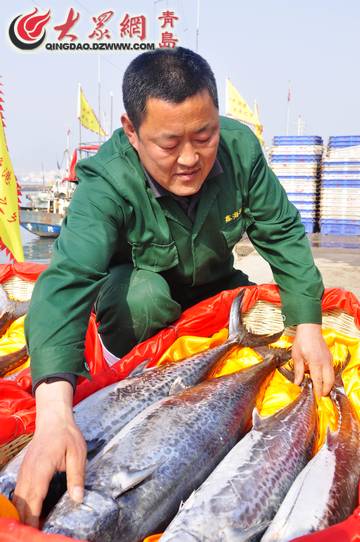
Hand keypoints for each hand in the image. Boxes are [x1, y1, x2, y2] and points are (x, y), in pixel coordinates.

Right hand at [13, 381, 86, 526]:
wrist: (54, 419)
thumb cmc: (67, 435)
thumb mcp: (78, 454)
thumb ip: (76, 477)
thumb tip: (77, 499)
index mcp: (41, 468)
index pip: (33, 499)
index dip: (33, 518)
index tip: (36, 532)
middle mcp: (28, 472)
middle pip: (22, 503)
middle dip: (26, 521)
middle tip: (36, 534)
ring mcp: (24, 471)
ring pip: (18, 499)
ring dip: (24, 514)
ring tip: (34, 528)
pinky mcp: (25, 471)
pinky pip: (19, 492)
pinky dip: (23, 504)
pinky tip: (31, 513)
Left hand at [292, 323, 333, 396]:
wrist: (310, 329)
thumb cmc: (301, 341)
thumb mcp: (296, 356)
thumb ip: (298, 370)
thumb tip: (297, 383)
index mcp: (315, 362)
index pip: (318, 380)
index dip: (318, 389)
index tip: (317, 397)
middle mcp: (324, 362)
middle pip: (329, 380)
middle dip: (326, 389)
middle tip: (321, 395)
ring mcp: (328, 359)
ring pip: (332, 375)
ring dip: (328, 383)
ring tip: (322, 389)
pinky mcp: (330, 357)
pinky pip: (331, 370)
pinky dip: (328, 376)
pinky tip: (322, 377)